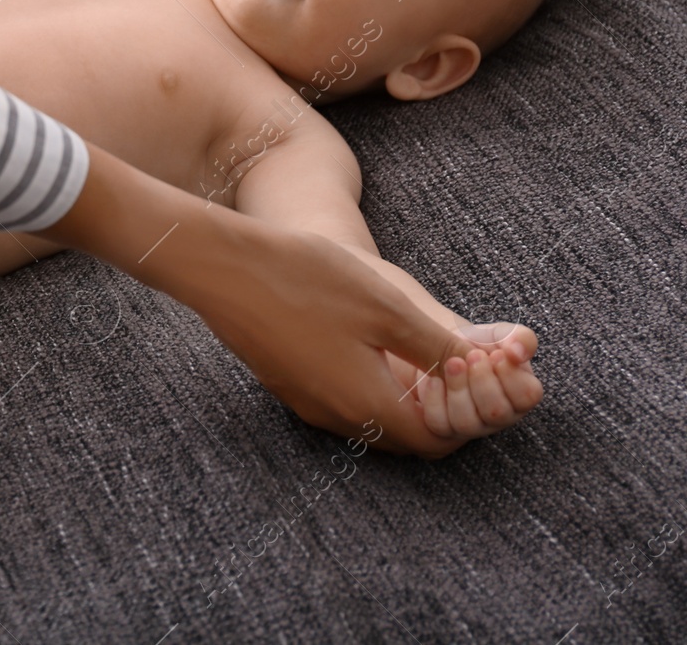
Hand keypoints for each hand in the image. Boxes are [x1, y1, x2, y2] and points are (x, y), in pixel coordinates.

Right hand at [39, 142, 507, 457]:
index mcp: (368, 404)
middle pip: (408, 432)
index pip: (439, 437)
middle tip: (462, 359)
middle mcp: (336, 415)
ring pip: (375, 413)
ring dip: (409, 391)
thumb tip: (469, 369)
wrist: (219, 264)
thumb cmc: (303, 279)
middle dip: (444, 403)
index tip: (482, 367)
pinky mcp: (288, 379)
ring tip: (428, 346)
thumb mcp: (385, 306)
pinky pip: (345, 396)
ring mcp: (307, 399)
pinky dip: (375, 380)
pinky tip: (377, 338)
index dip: (472, 411)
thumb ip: (433, 345)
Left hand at [389, 322, 543, 438]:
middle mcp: (501, 415)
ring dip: (458, 390)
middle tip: (472, 355)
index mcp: (522, 393)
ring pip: (467, 422)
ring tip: (452, 362)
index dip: (511, 375)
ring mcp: (474, 425)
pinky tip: (435, 379)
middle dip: (482, 382)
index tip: (496, 354)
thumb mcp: (501, 335)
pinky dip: (435, 400)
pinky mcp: (446, 427)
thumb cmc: (480, 345)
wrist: (445, 348)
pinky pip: (439, 424)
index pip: (528, 396)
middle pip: (497, 413)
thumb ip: (520, 338)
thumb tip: (517, 352)